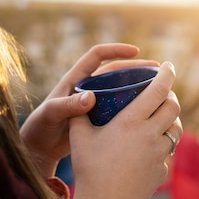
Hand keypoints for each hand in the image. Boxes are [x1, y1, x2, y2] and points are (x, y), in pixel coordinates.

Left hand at [20, 43, 158, 177]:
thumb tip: (90, 98)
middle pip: (115, 71)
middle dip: (135, 69)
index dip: (115, 49)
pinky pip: (119, 107)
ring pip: (120, 89)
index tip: (135, 51)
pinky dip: (133, 108)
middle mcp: (86, 87)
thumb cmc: (40, 128)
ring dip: (138, 88)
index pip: (97, 56)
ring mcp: (94, 102)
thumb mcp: (52, 115)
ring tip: (160, 90)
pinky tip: (149, 114)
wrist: (38, 148)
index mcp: (75, 79)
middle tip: (158, 72)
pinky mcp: (99, 117)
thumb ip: (67, 106)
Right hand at [67, 61, 181, 198]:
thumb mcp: (79, 136)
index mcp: (131, 121)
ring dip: (170, 120)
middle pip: (173, 107)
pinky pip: (168, 152)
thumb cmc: (89, 168)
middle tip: (162, 92)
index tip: (168, 65)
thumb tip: (81, 96)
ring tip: (160, 118)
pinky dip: (162, 145)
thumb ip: (81, 112)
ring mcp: (159, 154)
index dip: (166, 74)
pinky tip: (150, 148)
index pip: (158, 90)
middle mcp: (150, 134)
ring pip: (175, 130)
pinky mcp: (162, 171)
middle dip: (170, 95)